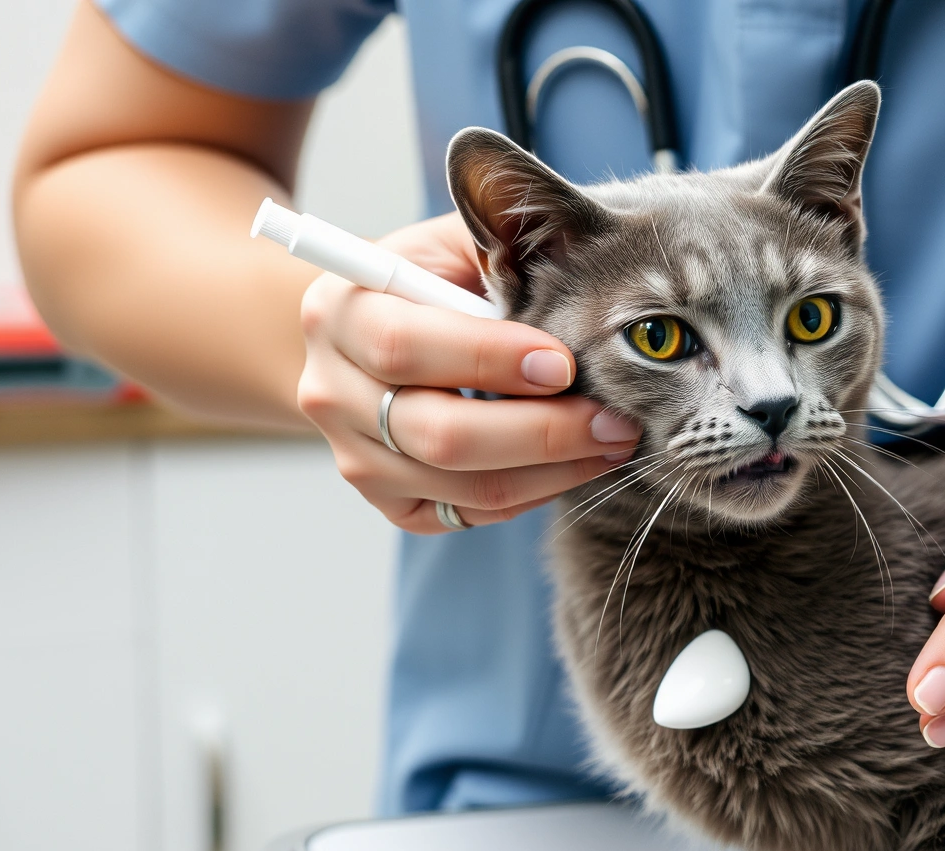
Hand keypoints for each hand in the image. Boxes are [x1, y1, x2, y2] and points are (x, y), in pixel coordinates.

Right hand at [295, 212, 640, 532]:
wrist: (370, 340)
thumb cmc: (432, 282)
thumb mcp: (451, 245)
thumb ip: (496, 242)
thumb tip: (572, 254)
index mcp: (339, 314)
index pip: (406, 347)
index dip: (489, 359)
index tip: (564, 362)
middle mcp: (331, 393)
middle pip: (438, 435)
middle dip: (540, 432)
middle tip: (612, 420)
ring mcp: (355, 457)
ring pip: (462, 486)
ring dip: (551, 471)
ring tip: (613, 442)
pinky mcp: (388, 501)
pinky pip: (468, 513)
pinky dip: (530, 493)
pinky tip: (574, 464)